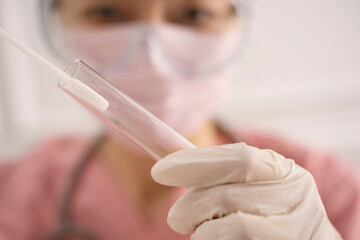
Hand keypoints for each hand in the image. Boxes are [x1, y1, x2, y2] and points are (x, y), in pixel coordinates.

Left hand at [151, 143, 341, 239]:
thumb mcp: (255, 183)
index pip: (239, 159)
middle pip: (227, 195)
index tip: (161, 170)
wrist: (304, 239)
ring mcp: (294, 230)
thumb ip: (224, 172)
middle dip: (190, 206)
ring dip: (203, 231)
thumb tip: (171, 165)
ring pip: (233, 226)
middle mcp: (296, 198)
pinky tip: (214, 239)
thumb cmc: (268, 210)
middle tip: (178, 218)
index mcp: (284, 171)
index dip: (196, 163)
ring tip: (199, 231)